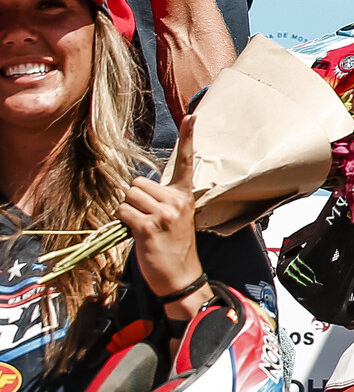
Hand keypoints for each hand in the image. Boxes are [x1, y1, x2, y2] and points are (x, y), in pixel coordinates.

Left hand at [122, 122, 206, 318]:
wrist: (181, 277)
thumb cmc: (175, 247)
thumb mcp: (176, 218)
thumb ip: (162, 200)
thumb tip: (136, 190)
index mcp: (185, 195)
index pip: (187, 161)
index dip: (188, 137)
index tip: (192, 115)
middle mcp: (177, 200)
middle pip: (138, 182)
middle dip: (134, 198)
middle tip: (146, 218)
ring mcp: (164, 213)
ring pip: (129, 196)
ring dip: (127, 211)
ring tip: (142, 227)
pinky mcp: (149, 227)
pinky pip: (123, 211)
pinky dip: (123, 222)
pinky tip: (137, 234)